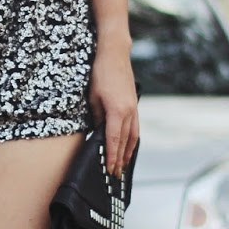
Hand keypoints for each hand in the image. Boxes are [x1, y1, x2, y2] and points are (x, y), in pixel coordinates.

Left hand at [88, 45, 138, 176]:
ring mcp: (134, 108)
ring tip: (123, 166)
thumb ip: (96, 117)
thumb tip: (97, 133)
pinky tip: (129, 146)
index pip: (113, 140)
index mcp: (117, 111)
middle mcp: (129, 112)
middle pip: (124, 142)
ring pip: (133, 136)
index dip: (111, 156)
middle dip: (120, 159)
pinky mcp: (134, 104)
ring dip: (128, 152)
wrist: (115, 53)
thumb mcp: (92, 96)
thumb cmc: (100, 72)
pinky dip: (132, 140)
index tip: (109, 169)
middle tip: (114, 175)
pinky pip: (135, 128)